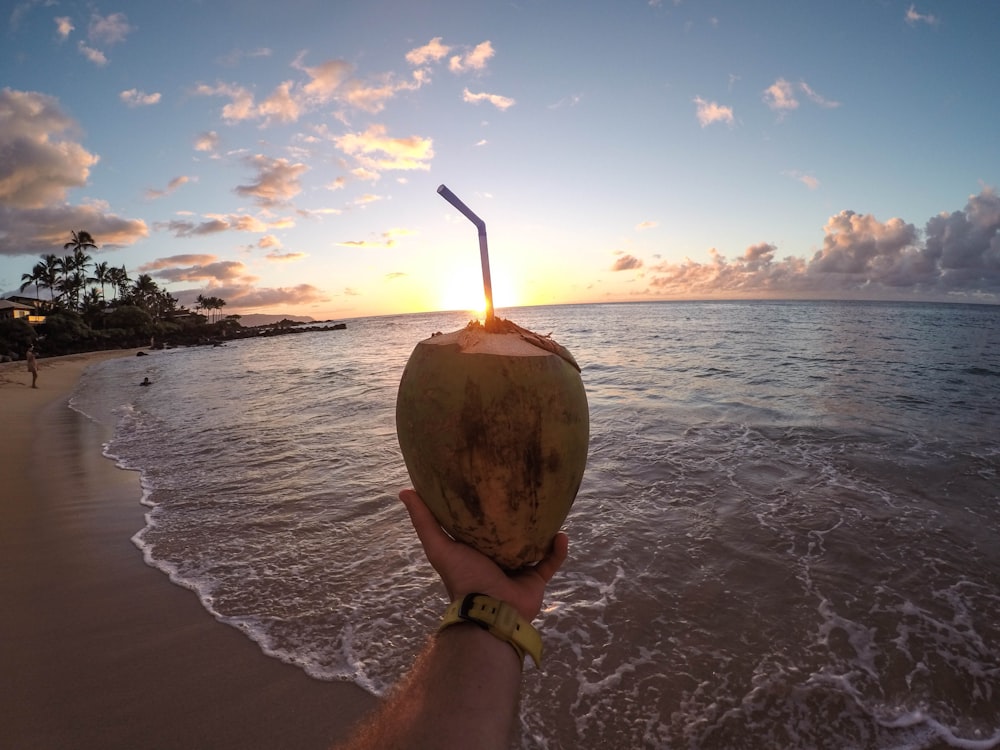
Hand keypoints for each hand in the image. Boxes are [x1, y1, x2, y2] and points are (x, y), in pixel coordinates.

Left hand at [399, 489, 567, 620]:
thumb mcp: (439, 546)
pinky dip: (558, 550)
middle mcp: (496, 558)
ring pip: (533, 546)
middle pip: (509, 534)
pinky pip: (551, 562)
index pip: (480, 525)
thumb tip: (405, 490)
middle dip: (517, 518)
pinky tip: (561, 533)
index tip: (491, 484)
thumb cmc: (464, 577)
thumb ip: (424, 521)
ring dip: (541, 531)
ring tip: (549, 509)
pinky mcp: (535, 580)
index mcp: (475, 550)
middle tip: (526, 493)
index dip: (483, 507)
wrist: (491, 610)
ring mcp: (517, 570)